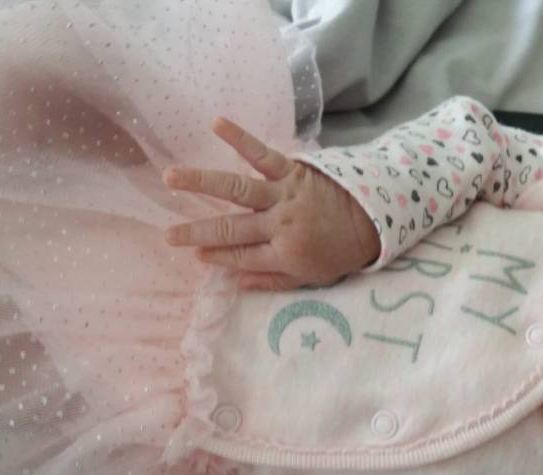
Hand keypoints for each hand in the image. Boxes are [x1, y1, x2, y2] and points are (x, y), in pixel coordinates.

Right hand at [162, 118, 378, 290]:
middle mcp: (280, 226)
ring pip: (236, 189)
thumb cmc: (339, 251)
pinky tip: (216, 124)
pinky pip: (263, 154)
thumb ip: (272, 280)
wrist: (374, 219)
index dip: (217, 257)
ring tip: (170, 178)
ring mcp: (284, 195)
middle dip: (197, 233)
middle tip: (168, 236)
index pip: (241, 256)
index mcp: (284, 254)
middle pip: (231, 229)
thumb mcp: (311, 278)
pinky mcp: (293, 170)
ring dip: (201, 181)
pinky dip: (240, 138)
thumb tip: (233, 282)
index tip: (194, 255)